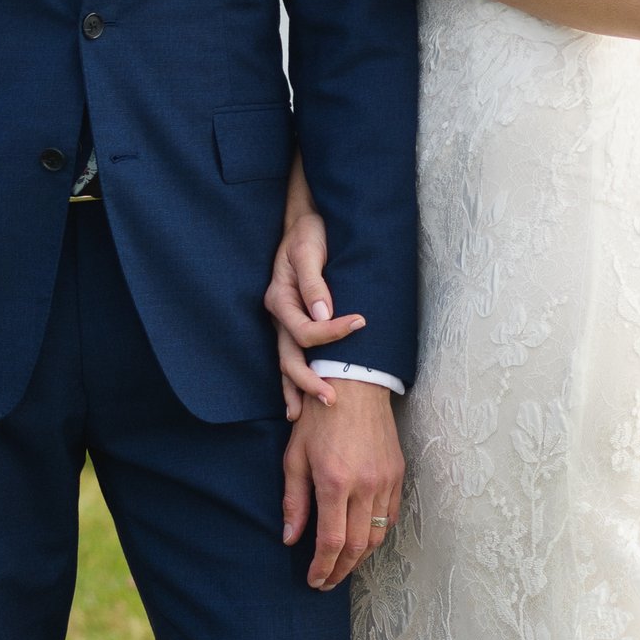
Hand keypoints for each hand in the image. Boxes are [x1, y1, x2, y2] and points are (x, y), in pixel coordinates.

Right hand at [266, 197, 365, 414]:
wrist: (303, 222)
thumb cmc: (308, 233)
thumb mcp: (309, 251)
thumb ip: (315, 284)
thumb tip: (324, 314)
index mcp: (280, 298)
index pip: (305, 330)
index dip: (333, 333)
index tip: (361, 323)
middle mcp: (278, 315)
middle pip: (289, 358)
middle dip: (308, 382)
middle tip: (332, 400)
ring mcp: (282, 322)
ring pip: (285, 363)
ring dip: (295, 389)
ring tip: (303, 417)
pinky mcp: (291, 324)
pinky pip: (290, 356)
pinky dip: (292, 380)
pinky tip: (297, 402)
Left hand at [280, 376, 402, 589]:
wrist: (355, 384)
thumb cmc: (318, 418)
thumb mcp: (295, 457)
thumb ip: (294, 501)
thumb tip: (291, 539)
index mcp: (334, 482)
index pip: (331, 542)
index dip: (322, 567)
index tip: (314, 580)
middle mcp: (364, 486)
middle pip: (357, 547)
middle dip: (341, 571)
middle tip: (327, 582)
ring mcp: (385, 481)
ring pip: (378, 536)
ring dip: (360, 558)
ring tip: (343, 567)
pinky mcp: (397, 474)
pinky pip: (391, 516)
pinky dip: (377, 535)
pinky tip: (362, 540)